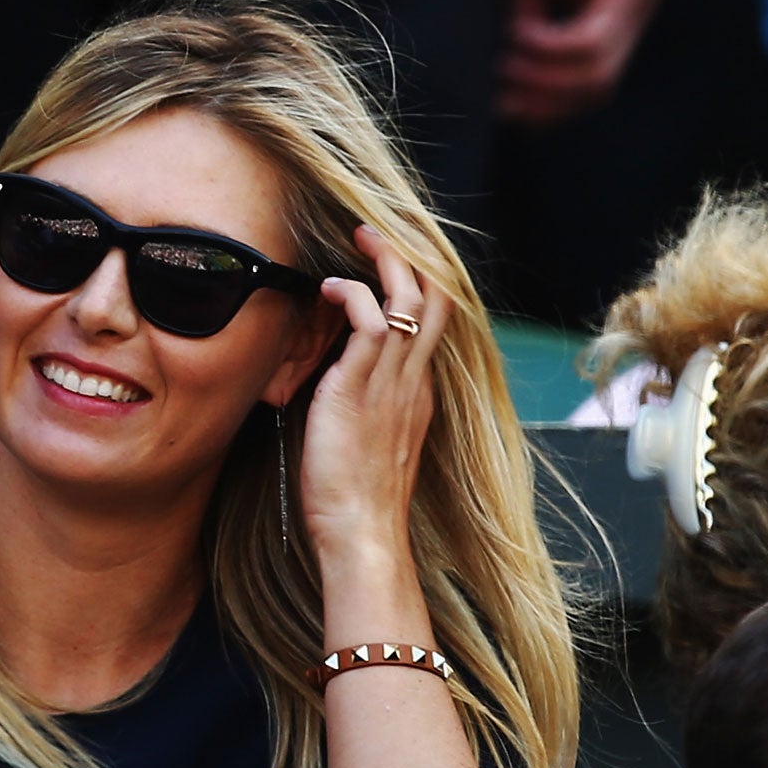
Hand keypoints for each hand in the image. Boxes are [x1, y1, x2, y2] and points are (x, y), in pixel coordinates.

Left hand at [298, 227, 452, 573]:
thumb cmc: (354, 502)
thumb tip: (338, 387)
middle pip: (437, 298)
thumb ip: (363, 408)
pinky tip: (331, 289)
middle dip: (411, 255)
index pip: (431, 322)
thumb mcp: (366, 443)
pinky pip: (370, 320)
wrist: (363, 535)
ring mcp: (392, 382)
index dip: (414, 284)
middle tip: (376, 232)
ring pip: (410, 298)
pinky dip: (354, 293)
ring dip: (387, 259)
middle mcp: (413, 381)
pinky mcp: (361, 388)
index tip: (387, 262)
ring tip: (360, 238)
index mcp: (417, 392)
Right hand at [500, 0, 659, 123]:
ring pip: (594, 77)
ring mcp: (636, 1)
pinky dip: (548, 47)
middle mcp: (632, 15)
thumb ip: (525, 31)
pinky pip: (588, 42)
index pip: (588, 90)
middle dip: (542, 103)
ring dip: (542, 79)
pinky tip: (520, 30)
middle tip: (497, 92)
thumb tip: (504, 83)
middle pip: (595, 93)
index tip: (497, 105)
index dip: (545, 109)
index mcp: (613, 18)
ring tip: (504, 60)